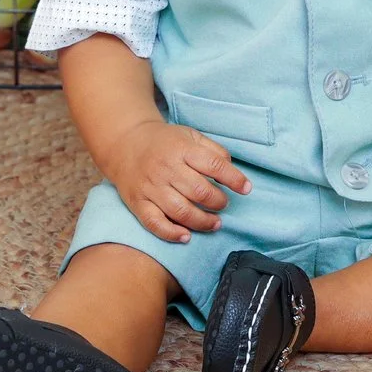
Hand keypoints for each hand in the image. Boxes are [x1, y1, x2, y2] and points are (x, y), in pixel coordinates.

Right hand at [99, 119, 251, 243]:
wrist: (125, 143)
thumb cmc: (164, 142)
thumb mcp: (190, 136)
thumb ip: (213, 150)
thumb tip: (231, 170)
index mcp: (182, 149)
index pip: (214, 165)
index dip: (234, 179)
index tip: (246, 189)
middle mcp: (166, 168)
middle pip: (199, 191)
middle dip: (218, 202)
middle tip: (223, 204)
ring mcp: (151, 187)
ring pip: (180, 211)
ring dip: (202, 221)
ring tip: (215, 223)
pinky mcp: (138, 203)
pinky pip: (154, 222)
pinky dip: (171, 233)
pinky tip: (186, 236)